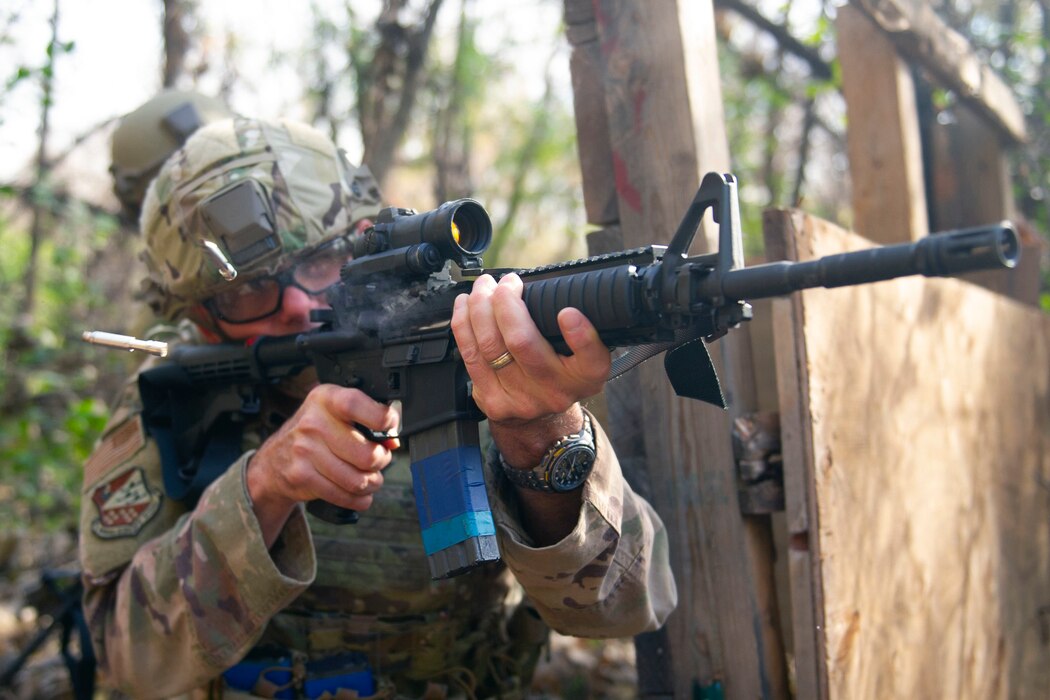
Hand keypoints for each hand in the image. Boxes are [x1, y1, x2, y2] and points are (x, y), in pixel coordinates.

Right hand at [247, 384, 399, 544]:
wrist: (273, 460)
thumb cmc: (314, 433)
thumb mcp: (334, 413)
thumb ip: (365, 420)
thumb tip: (393, 442)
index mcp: (325, 399)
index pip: (355, 404)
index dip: (381, 418)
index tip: (390, 426)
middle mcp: (313, 423)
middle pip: (366, 454)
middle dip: (382, 461)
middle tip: (379, 459)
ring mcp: (305, 451)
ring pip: (358, 480)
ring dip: (372, 483)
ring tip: (371, 478)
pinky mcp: (302, 476)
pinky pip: (344, 495)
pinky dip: (359, 499)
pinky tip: (360, 493)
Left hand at [451, 273, 610, 423]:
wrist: (540, 417)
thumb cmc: (561, 369)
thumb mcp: (581, 352)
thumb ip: (574, 324)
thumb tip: (547, 284)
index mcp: (586, 376)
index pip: (591, 359)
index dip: (580, 336)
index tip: (567, 312)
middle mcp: (556, 391)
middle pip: (522, 342)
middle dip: (505, 301)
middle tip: (506, 283)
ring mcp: (522, 399)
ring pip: (490, 345)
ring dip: (480, 306)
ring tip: (484, 287)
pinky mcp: (492, 400)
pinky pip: (470, 356)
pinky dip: (464, 323)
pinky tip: (466, 305)